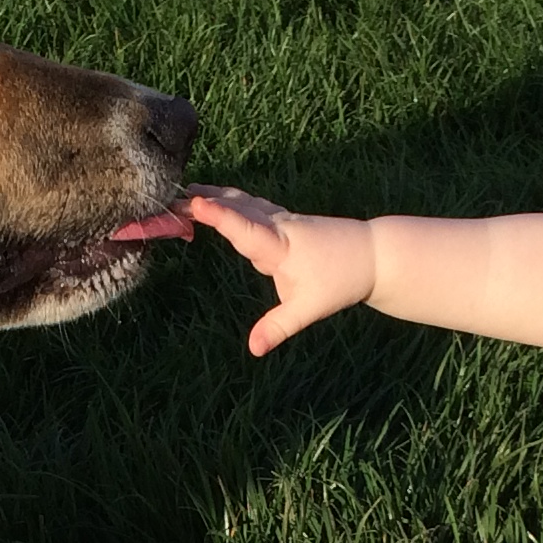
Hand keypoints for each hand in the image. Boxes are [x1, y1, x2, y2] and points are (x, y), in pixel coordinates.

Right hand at [186, 186, 380, 355]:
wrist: (372, 254)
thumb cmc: (341, 281)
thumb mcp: (309, 309)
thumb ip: (278, 327)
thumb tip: (254, 349)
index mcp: (281, 246)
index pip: (244, 229)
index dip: (219, 217)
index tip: (194, 203)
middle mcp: (278, 226)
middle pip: (237, 208)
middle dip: (204, 203)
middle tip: (170, 199)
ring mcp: (281, 219)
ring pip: (244, 202)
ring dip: (215, 196)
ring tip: (185, 193)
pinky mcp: (284, 220)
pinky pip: (251, 206)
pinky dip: (230, 201)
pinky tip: (216, 198)